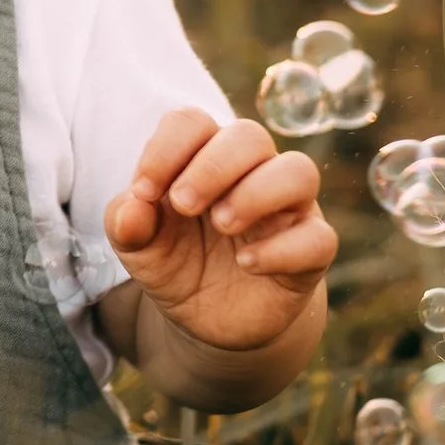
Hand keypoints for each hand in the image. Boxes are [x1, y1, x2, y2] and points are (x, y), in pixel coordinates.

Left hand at [103, 108, 335, 356]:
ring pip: (298, 172)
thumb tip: (132, 208)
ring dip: (256, 193)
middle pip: (250, 136)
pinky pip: (318, 237)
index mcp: (203, 158)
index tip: (144, 191)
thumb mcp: (139, 248)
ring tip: (221, 224)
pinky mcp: (311, 252)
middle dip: (213, 166)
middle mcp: (252, 172)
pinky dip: (281, 248)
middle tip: (183, 205)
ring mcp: (288, 210)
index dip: (167, 147)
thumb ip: (126, 223)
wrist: (211, 321)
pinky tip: (246, 262)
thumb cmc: (177, 263)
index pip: (192, 123)